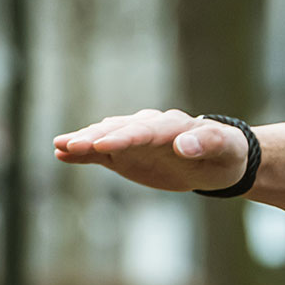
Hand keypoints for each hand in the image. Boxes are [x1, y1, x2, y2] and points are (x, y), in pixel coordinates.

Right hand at [53, 108, 247, 192]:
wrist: (218, 158)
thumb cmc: (224, 152)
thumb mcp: (225, 149)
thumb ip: (207, 144)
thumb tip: (183, 145)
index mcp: (173, 126)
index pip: (146, 130)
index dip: (125, 138)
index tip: (104, 145)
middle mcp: (149, 127)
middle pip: (119, 131)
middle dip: (96, 138)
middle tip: (71, 145)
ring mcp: (134, 139)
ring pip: (106, 137)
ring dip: (84, 141)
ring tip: (59, 146)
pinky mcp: (125, 153)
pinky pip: (100, 153)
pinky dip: (82, 153)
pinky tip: (60, 152)